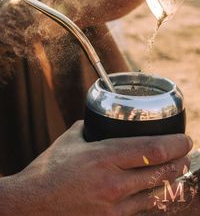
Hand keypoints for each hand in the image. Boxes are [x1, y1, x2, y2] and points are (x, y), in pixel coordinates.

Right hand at [9, 120, 191, 215]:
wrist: (32, 204)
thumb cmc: (49, 169)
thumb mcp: (70, 141)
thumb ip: (89, 129)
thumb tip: (99, 123)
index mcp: (103, 157)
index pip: (152, 149)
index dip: (175, 144)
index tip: (184, 139)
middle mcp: (113, 183)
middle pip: (161, 172)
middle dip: (180, 162)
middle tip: (186, 153)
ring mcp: (114, 207)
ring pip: (156, 193)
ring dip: (171, 180)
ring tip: (177, 170)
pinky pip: (142, 208)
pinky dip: (153, 196)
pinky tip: (155, 189)